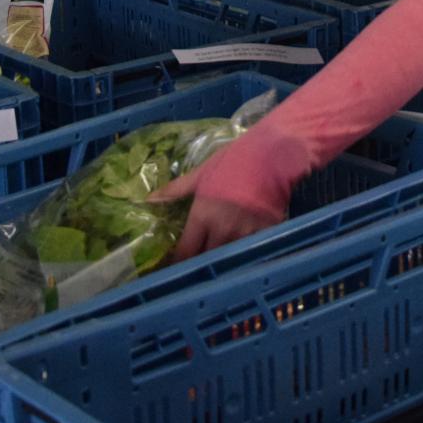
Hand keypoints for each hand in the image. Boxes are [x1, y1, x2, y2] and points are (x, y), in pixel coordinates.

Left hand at [150, 169, 275, 262]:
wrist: (273, 155)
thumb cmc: (235, 160)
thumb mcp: (202, 173)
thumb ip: (176, 190)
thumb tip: (150, 199)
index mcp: (203, 215)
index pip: (186, 251)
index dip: (178, 262)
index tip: (173, 267)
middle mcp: (222, 229)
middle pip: (206, 260)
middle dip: (199, 264)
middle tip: (194, 267)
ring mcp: (245, 234)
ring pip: (228, 259)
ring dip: (221, 262)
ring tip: (216, 265)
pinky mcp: (265, 234)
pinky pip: (249, 253)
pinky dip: (243, 255)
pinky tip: (240, 256)